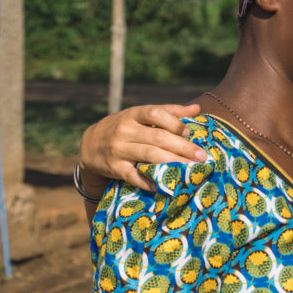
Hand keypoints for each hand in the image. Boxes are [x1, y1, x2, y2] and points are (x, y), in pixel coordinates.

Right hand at [78, 103, 204, 191]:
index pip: (155, 113)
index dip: (173, 122)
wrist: (90, 144)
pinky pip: (133, 175)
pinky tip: (163, 185)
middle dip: (182, 147)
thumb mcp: (141, 115)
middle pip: (157, 137)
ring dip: (172, 162)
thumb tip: (196, 108)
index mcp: (134, 114)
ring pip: (148, 155)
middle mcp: (125, 130)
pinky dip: (148, 181)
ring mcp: (119, 149)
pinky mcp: (114, 167)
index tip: (188, 132)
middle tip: (201, 156)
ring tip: (190, 169)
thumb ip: (169, 112)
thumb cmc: (126, 127)